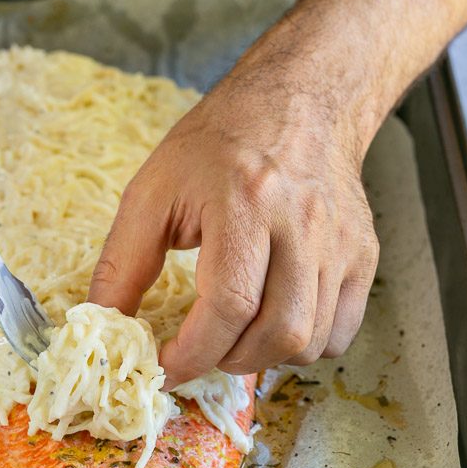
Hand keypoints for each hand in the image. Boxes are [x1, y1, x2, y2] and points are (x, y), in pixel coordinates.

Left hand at [87, 41, 379, 385]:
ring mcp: (341, 243)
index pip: (229, 306)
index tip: (163, 366)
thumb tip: (103, 323)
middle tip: (197, 350)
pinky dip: (302, 346)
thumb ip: (123, 260)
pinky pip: (340, 333)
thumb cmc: (220, 142)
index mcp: (245, 202)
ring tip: (231, 334)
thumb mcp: (153, 189)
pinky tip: (271, 320)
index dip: (192, 352)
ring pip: (311, 342)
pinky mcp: (363, 255)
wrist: (299, 102)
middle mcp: (303, 226)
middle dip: (226, 361)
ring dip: (262, 357)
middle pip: (278, 333)